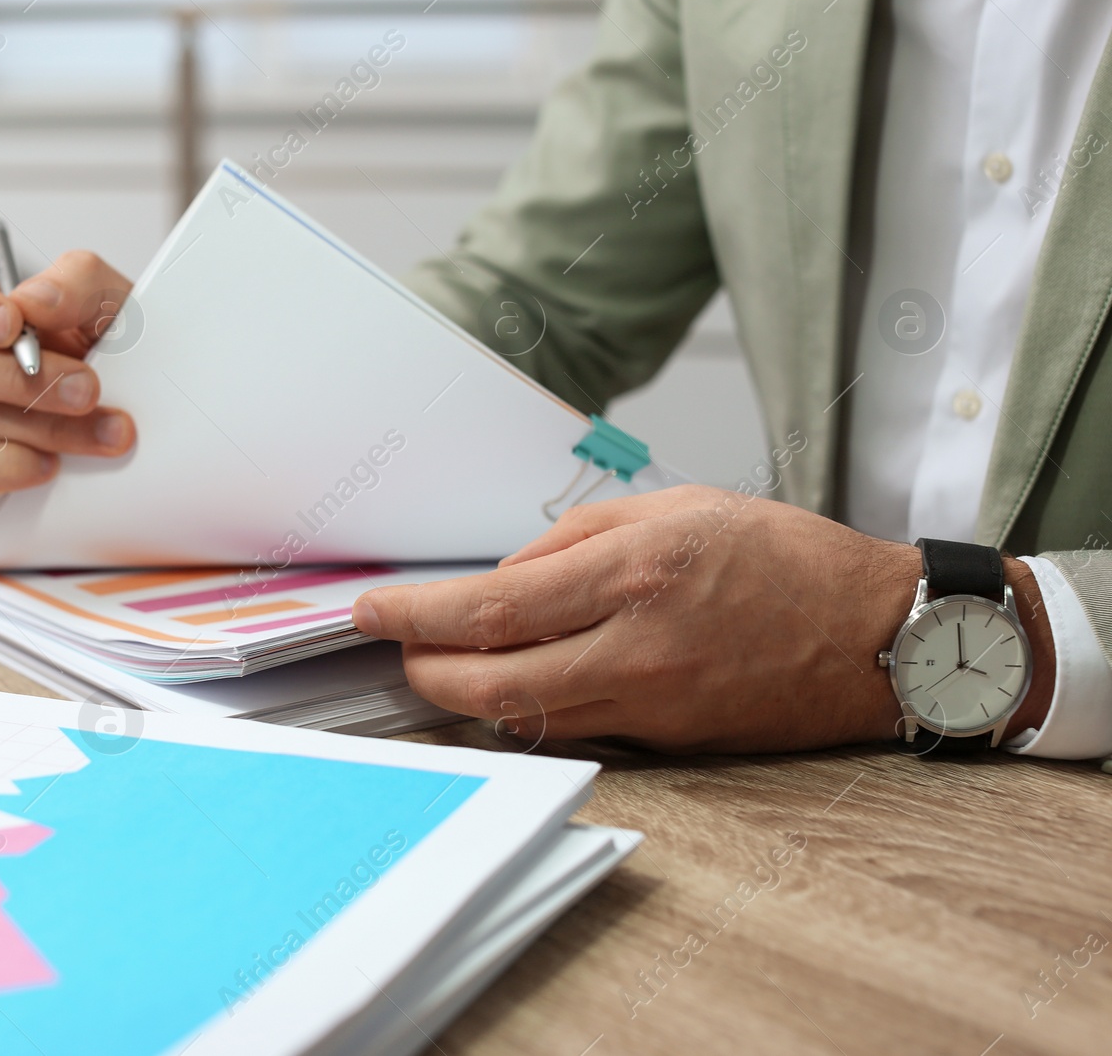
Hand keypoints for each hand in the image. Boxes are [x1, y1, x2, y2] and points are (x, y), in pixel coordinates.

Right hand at [0, 250, 137, 519]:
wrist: (146, 423)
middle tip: (88, 389)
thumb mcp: (111, 304)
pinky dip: (17, 467)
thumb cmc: (113, 353)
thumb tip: (32, 302)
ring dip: (49, 427)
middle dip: (25, 378)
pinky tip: (57, 466)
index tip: (12, 322)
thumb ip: (76, 281)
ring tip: (110, 430)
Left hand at [352, 485, 1051, 752]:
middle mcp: (637, 645)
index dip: (417, 614)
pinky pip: (575, 727)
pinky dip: (530, 708)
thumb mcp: (676, 508)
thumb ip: (577, 539)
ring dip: (467, 694)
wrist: (878, 636)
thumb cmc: (785, 558)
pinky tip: (517, 681)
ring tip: (444, 661)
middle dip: (423, 668)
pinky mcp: (668, 742)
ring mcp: (652, 704)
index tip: (372, 610)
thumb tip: (504, 579)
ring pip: (525, 715)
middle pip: (490, 681)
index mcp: (635, 570)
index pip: (493, 606)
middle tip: (397, 645)